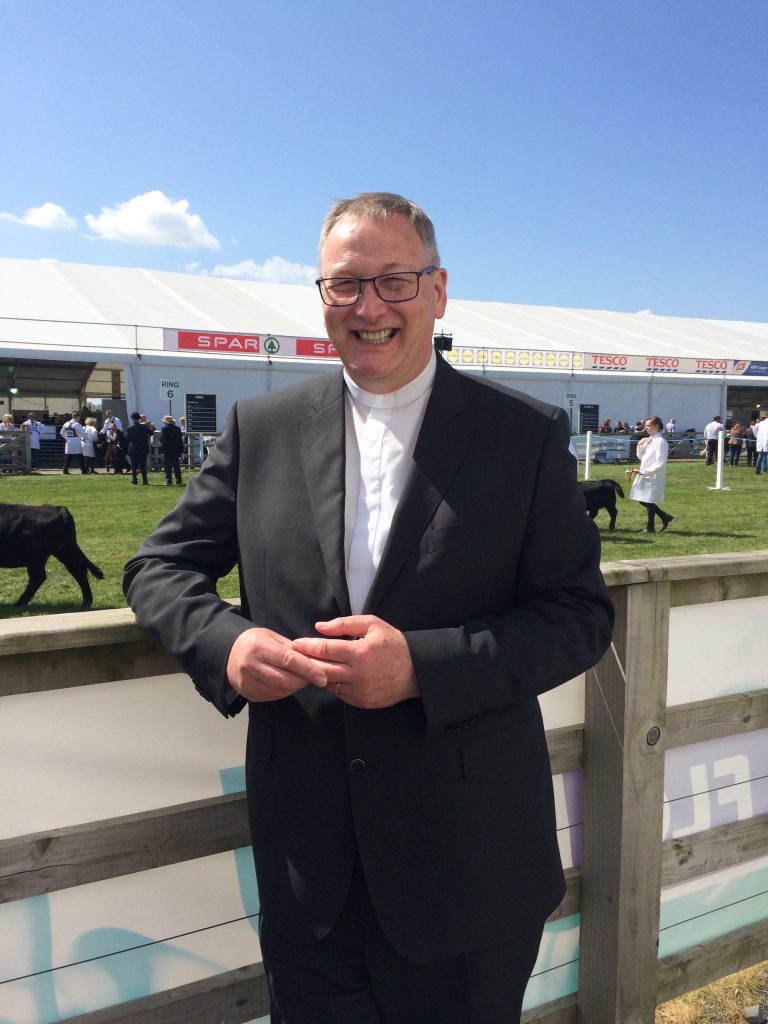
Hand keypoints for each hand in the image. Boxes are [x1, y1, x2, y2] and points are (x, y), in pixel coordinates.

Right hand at [227, 627, 327, 701]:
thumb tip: (315, 660)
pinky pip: (273, 696)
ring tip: (300, 678)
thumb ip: (292, 649)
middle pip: (285, 679)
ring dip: (295, 687)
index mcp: (259, 647)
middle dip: (304, 680)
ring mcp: (247, 682)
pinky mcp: (248, 693)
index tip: (323, 677)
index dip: (308, 669)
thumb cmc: (255, 642)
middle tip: (313, 676)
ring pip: (280, 690)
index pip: (288, 660)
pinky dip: (285, 691)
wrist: (228, 653)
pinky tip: (287, 684)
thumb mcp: (272, 637)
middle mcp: (250, 665)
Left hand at [291, 615, 418, 708]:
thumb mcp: (373, 625)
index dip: (307, 646)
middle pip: (321, 670)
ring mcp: (359, 691)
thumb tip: (319, 627)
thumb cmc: (394, 644)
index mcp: (359, 653)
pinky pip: (340, 694)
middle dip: (306, 663)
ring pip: (328, 684)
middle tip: (295, 656)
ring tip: (313, 665)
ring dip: (319, 675)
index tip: (295, 643)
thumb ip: (344, 624)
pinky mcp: (362, 702)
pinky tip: (333, 675)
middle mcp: (357, 675)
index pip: (324, 650)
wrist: (417, 671)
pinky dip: (334, 684)